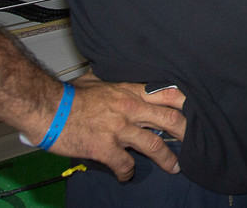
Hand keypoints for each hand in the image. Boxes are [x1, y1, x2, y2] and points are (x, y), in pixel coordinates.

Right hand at [47, 74, 186, 180]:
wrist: (49, 109)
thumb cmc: (70, 94)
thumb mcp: (97, 79)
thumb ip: (114, 79)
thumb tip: (117, 73)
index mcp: (130, 91)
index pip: (168, 93)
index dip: (186, 102)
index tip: (197, 109)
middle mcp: (130, 109)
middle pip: (169, 119)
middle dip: (185, 132)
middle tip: (194, 141)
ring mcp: (119, 129)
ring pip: (154, 145)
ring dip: (166, 158)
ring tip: (174, 166)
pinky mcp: (106, 148)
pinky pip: (125, 163)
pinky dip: (128, 172)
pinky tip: (126, 175)